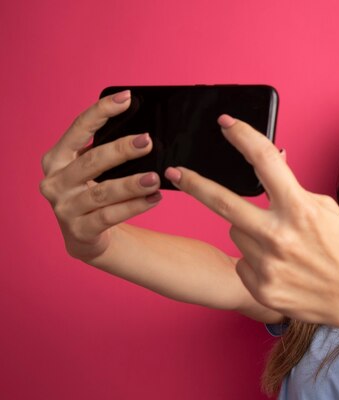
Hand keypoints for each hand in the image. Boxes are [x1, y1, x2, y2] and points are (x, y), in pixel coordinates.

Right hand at [40, 91, 161, 260]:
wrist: (85, 235)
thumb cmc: (92, 192)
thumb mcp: (92, 169)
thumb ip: (105, 150)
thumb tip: (143, 132)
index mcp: (57, 159)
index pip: (78, 129)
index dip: (101, 111)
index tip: (126, 98)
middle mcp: (55, 182)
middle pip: (92, 160)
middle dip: (122, 149)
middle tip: (148, 141)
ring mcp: (65, 208)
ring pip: (103, 192)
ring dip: (132, 184)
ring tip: (155, 178)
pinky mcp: (79, 231)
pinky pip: (110, 216)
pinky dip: (135, 206)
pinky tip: (154, 199)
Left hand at [165, 116, 338, 327]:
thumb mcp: (325, 209)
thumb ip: (293, 188)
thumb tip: (272, 161)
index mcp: (299, 209)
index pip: (265, 161)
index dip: (242, 136)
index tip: (226, 124)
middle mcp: (279, 236)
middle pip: (223, 201)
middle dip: (194, 184)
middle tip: (175, 173)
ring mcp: (268, 265)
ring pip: (235, 232)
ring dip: (249, 231)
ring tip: (280, 245)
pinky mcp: (261, 287)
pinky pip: (242, 260)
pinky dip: (254, 259)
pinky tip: (279, 266)